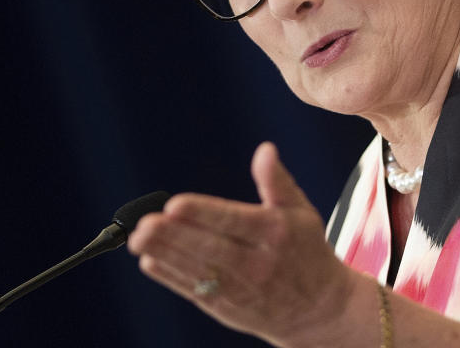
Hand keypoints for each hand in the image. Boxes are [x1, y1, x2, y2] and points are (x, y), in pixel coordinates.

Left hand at [127, 142, 361, 346]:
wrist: (320, 309)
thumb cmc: (307, 251)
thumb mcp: (301, 211)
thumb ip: (277, 181)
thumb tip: (265, 150)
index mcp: (275, 234)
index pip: (234, 221)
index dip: (203, 213)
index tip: (175, 204)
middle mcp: (258, 263)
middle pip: (211, 248)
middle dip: (175, 236)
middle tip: (146, 223)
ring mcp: (242, 289)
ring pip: (198, 271)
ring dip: (166, 255)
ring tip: (138, 239)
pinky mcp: (228, 309)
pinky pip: (195, 291)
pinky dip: (171, 277)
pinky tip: (150, 261)